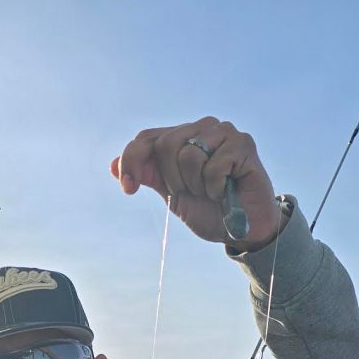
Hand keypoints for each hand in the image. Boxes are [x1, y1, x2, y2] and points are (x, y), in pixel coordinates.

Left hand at [112, 118, 280, 249]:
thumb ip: (148, 176)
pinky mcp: (243, 144)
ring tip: (212, 191)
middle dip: (173, 180)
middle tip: (191, 193)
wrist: (244, 230)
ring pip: (189, 154)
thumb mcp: (172, 195)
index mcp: (182, 137)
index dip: (131, 161)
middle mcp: (201, 128)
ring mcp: (224, 132)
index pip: (146, 138)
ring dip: (196, 185)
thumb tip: (114, 165)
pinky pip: (214, 165)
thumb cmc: (210, 211)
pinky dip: (216, 188)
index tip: (127, 189)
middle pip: (165, 144)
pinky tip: (227, 191)